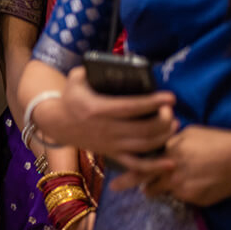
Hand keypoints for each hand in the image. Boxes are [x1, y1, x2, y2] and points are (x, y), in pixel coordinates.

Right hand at [33, 67, 176, 156]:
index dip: (153, 102)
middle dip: (164, 119)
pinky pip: (136, 165)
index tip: (170, 97)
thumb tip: (118, 62)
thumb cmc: (71, 98)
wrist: (57, 123)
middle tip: (169, 109)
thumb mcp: (77, 78)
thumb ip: (94, 70)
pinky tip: (170, 163)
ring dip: (164, 135)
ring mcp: (110, 144)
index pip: (131, 107)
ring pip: (145, 145)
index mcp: (97, 109)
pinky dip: (154, 167)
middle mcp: (105, 129)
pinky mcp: (112, 154)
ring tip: (173, 124)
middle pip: (144, 129)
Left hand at [110, 125, 230, 206]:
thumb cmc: (217, 141)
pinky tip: (190, 182)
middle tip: (113, 187)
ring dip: (158, 187)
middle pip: (145, 181)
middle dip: (128, 183)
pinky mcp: (195, 200)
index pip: (142, 160)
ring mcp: (183, 188)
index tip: (112, 166)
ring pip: (162, 190)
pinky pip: (181, 197)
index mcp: (169, 151)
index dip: (129, 164)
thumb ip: (168, 140)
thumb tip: (153, 141)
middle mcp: (172, 171)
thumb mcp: (188, 134)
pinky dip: (180, 191)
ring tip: (155, 183)